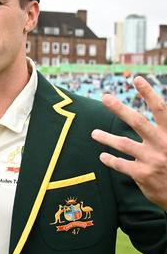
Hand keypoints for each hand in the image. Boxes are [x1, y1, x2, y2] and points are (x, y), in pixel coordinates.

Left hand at [91, 76, 166, 209]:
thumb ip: (164, 130)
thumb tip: (157, 111)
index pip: (160, 109)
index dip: (148, 93)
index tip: (136, 79)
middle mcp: (162, 144)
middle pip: (137, 121)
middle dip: (120, 108)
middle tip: (105, 97)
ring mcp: (151, 159)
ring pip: (123, 144)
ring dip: (106, 137)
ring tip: (94, 133)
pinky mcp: (142, 174)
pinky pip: (120, 164)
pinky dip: (110, 159)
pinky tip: (103, 156)